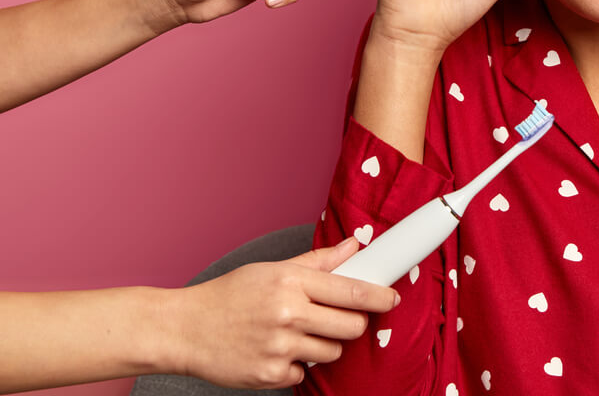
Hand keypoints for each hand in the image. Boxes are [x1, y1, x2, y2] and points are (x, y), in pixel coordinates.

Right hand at [168, 236, 397, 388]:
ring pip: (332, 352)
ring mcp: (279, 348)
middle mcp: (288, 314)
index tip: (393, 299)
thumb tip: (354, 245)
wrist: (183, 329)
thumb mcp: (272, 270)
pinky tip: (274, 351)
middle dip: (351, 323)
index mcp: (291, 283)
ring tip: (295, 332)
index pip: (353, 292)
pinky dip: (295, 366)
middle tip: (334, 317)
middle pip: (351, 326)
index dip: (380, 297)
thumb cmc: (229, 295)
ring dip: (323, 345)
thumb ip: (318, 262)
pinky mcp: (269, 375)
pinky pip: (304, 374)